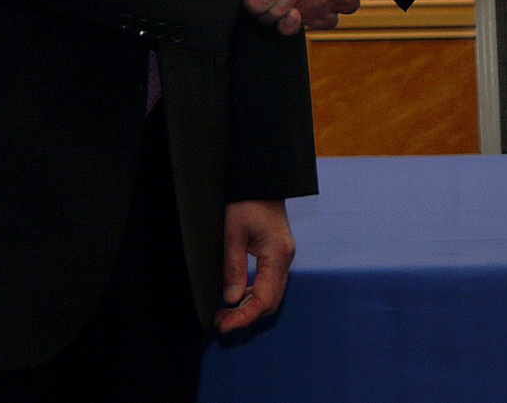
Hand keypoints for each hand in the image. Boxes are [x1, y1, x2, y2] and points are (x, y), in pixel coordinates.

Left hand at [215, 199, 293, 332]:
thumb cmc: (247, 201)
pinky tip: (237, 296)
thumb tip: (231, 299)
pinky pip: (269, 283)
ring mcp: (284, 256)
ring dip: (249, 307)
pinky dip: (253, 295)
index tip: (224, 326)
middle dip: (246, 317)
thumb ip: (233, 267)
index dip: (244, 317)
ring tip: (224, 313)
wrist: (262, 180)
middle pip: (271, 302)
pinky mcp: (279, 254)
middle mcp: (285, 259)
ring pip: (271, 295)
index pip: (264, 299)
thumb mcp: (233, 233)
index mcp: (277, 255)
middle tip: (220, 323)